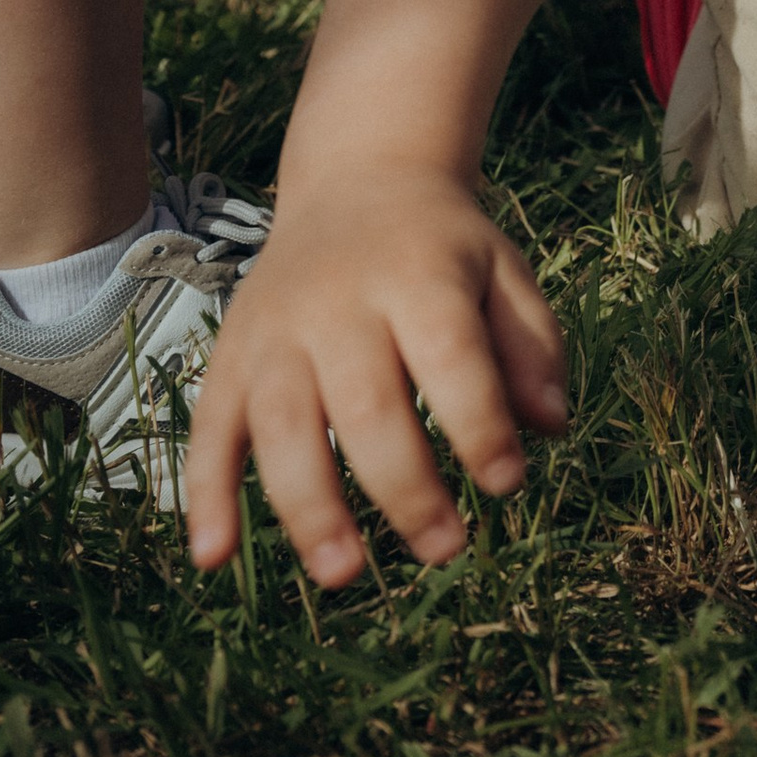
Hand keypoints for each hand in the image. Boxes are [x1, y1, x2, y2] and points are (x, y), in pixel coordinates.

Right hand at [184, 166, 568, 585]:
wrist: (358, 182)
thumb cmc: (443, 248)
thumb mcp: (504, 271)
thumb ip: (532, 345)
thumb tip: (551, 428)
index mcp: (417, 274)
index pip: (449, 356)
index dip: (479, 426)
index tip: (507, 485)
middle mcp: (337, 302)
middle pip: (363, 403)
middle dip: (404, 487)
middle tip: (445, 549)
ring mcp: (274, 330)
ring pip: (281, 424)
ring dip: (308, 507)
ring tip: (345, 574)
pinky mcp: (230, 353)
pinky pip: (208, 427)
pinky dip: (205, 494)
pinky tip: (212, 558)